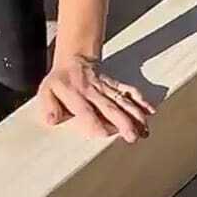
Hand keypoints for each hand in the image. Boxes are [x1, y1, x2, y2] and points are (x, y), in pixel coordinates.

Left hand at [36, 53, 155, 142]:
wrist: (74, 60)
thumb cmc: (59, 83)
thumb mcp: (45, 93)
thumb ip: (48, 107)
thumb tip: (52, 120)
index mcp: (74, 96)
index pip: (86, 111)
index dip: (95, 122)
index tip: (106, 133)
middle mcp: (92, 92)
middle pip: (109, 108)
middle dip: (122, 122)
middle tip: (132, 136)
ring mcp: (106, 88)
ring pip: (122, 101)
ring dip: (135, 115)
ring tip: (144, 129)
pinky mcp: (115, 85)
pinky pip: (128, 91)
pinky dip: (140, 100)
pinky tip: (150, 111)